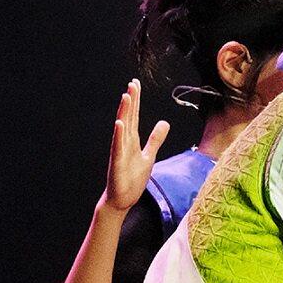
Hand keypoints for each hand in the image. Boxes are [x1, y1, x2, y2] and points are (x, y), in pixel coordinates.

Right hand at [104, 88, 167, 222]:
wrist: (122, 199)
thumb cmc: (132, 178)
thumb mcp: (149, 155)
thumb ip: (155, 139)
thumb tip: (164, 122)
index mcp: (132, 140)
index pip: (134, 116)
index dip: (135, 100)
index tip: (135, 84)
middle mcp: (124, 143)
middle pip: (128, 117)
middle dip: (131, 100)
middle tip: (132, 83)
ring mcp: (120, 152)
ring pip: (122, 129)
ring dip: (124, 112)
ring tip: (126, 96)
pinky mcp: (117, 163)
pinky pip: (117, 147)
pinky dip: (118, 135)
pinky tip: (119, 124)